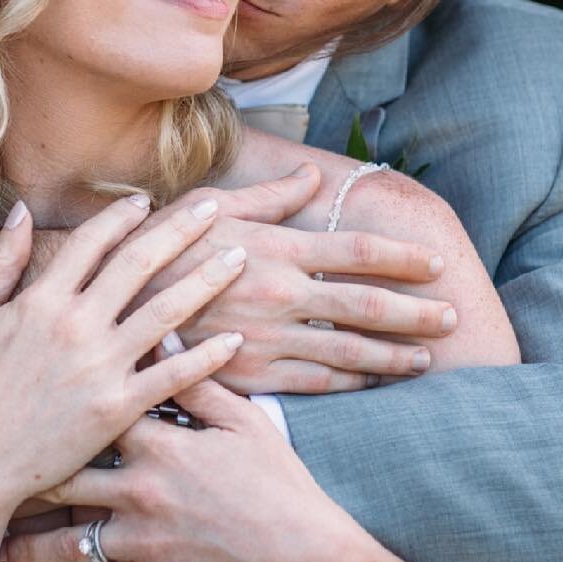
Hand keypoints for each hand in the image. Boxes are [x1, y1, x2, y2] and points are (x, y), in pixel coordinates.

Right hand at [0, 193, 250, 511]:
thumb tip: (20, 211)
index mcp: (41, 301)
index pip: (93, 242)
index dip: (123, 217)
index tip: (148, 203)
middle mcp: (77, 325)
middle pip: (140, 263)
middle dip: (182, 230)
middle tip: (214, 209)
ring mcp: (101, 366)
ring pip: (167, 311)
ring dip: (207, 279)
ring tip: (239, 257)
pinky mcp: (118, 407)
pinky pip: (173, 375)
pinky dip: (207, 356)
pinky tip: (235, 339)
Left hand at [0, 360, 349, 561]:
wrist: (303, 558)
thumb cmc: (277, 484)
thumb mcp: (242, 423)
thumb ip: (195, 380)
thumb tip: (163, 332)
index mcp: (161, 444)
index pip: (95, 413)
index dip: (59, 404)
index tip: (25, 395)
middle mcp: (142, 490)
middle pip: (64, 476)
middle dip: (24, 473)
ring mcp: (142, 539)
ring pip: (67, 537)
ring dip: (27, 538)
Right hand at [135, 166, 454, 394]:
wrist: (108, 305)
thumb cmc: (158, 248)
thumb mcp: (209, 207)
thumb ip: (268, 197)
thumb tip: (311, 176)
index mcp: (275, 249)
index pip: (357, 250)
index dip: (403, 258)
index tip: (435, 266)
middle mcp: (280, 295)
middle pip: (366, 305)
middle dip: (417, 313)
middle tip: (454, 319)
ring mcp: (268, 339)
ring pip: (349, 352)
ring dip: (393, 356)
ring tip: (426, 359)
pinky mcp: (250, 376)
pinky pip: (314, 384)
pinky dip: (350, 385)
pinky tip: (373, 383)